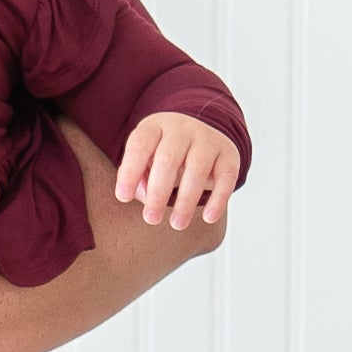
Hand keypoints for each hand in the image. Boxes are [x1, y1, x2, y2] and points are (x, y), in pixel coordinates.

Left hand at [113, 111, 241, 228]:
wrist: (200, 133)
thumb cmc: (164, 153)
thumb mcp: (145, 159)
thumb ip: (137, 177)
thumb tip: (143, 196)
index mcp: (155, 127)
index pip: (140, 144)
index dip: (130, 171)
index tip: (123, 197)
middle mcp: (182, 129)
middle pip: (168, 158)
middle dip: (158, 192)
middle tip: (151, 218)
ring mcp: (208, 139)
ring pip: (197, 169)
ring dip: (186, 201)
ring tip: (177, 224)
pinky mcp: (229, 154)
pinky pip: (226, 177)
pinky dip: (218, 199)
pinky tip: (208, 218)